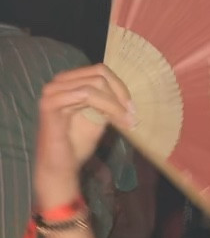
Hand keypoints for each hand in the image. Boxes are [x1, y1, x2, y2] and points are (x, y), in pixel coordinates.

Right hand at [35, 65, 134, 209]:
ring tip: (126, 120)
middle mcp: (58, 82)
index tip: (132, 108)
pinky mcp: (50, 103)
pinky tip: (115, 120)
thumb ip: (108, 101)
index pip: (100, 71)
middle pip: (99, 74)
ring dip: (114, 103)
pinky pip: (84, 95)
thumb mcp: (98, 116)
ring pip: (94, 84)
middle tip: (132, 115)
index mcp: (69, 82)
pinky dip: (105, 106)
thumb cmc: (77, 143)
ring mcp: (52, 91)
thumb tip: (127, 94)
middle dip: (120, 95)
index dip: (120, 87)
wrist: (60, 167)